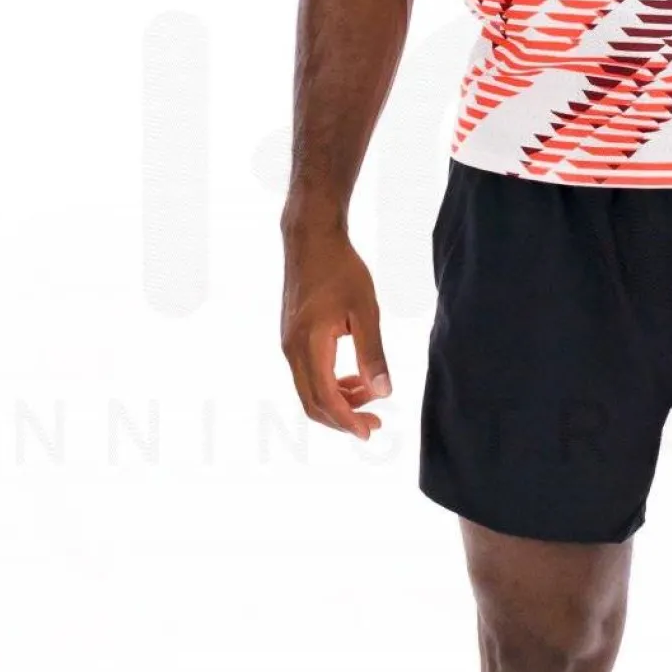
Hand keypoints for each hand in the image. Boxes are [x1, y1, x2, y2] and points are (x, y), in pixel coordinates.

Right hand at [280, 213, 389, 439]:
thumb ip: (373, 354)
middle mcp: (292, 349)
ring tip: (371, 397)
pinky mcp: (291, 338)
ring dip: (338, 402)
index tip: (371, 432)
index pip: (326, 398)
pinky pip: (307, 375)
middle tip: (375, 423)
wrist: (310, 239)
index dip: (348, 421)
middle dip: (343, 419)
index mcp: (309, 344)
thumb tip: (384, 393)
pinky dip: (330, 385)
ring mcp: (288, 344)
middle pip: (312, 403)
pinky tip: (354, 379)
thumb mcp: (366, 311)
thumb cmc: (341, 269)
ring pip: (309, 391)